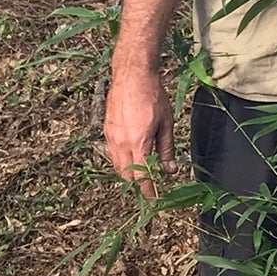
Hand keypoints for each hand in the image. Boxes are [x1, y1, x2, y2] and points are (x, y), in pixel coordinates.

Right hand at [103, 68, 175, 201]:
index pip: (141, 176)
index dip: (147, 191)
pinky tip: (132, 154)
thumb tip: (170, 170)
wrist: (132, 76)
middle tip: (149, 185)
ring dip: (128, 172)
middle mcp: (121, 143)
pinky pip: (112, 153)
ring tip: (141, 170)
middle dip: (137, 183)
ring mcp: (111, 137)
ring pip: (117, 165)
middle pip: (126, 175)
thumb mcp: (166, 123)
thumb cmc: (152, 96)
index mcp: (138, 143)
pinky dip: (121, 159)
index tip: (153, 199)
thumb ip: (167, 149)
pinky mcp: (106, 130)